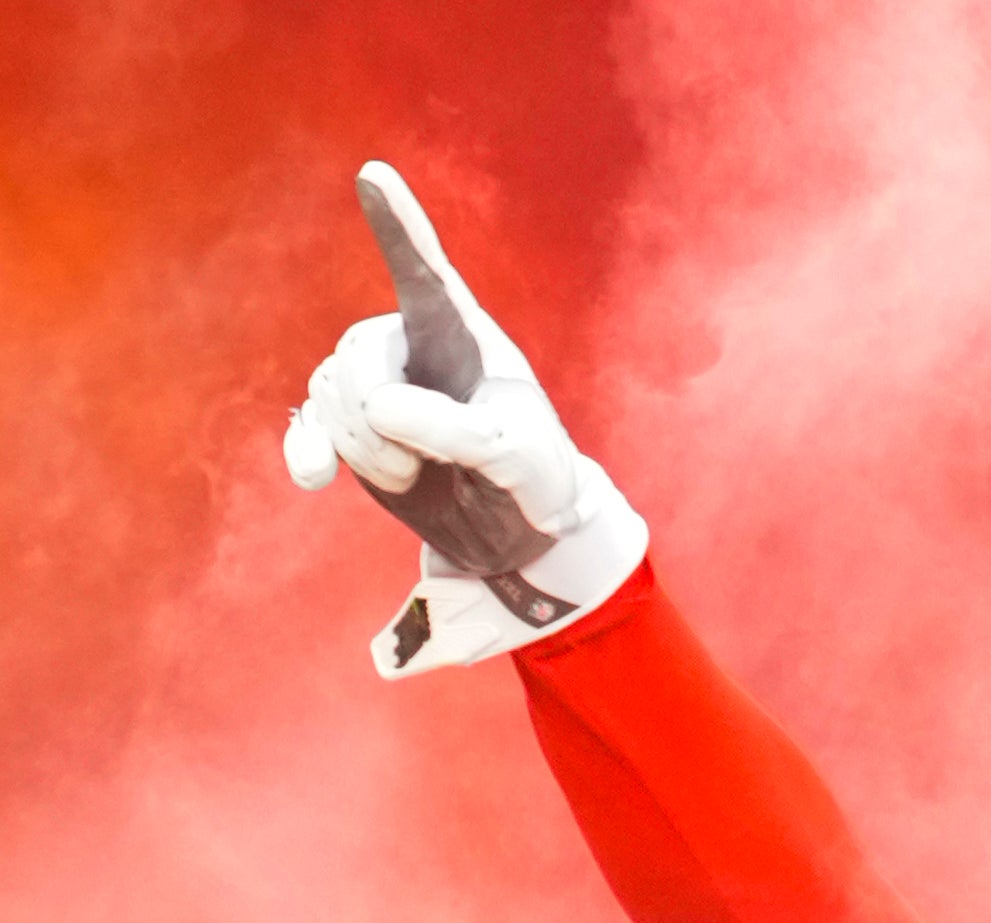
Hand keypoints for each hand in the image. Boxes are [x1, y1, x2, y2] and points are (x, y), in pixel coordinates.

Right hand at [285, 162, 646, 676]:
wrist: (515, 531)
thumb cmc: (534, 477)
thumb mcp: (515, 456)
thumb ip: (456, 429)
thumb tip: (376, 407)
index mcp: (460, 331)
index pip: (425, 269)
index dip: (397, 224)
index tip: (375, 174)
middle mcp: (410, 344)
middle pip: (356, 355)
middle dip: (377, 416)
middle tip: (425, 462)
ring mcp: (374, 386)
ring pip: (329, 394)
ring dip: (366, 449)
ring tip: (418, 473)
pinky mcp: (349, 430)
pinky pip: (307, 427)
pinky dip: (309, 452)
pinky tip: (315, 479)